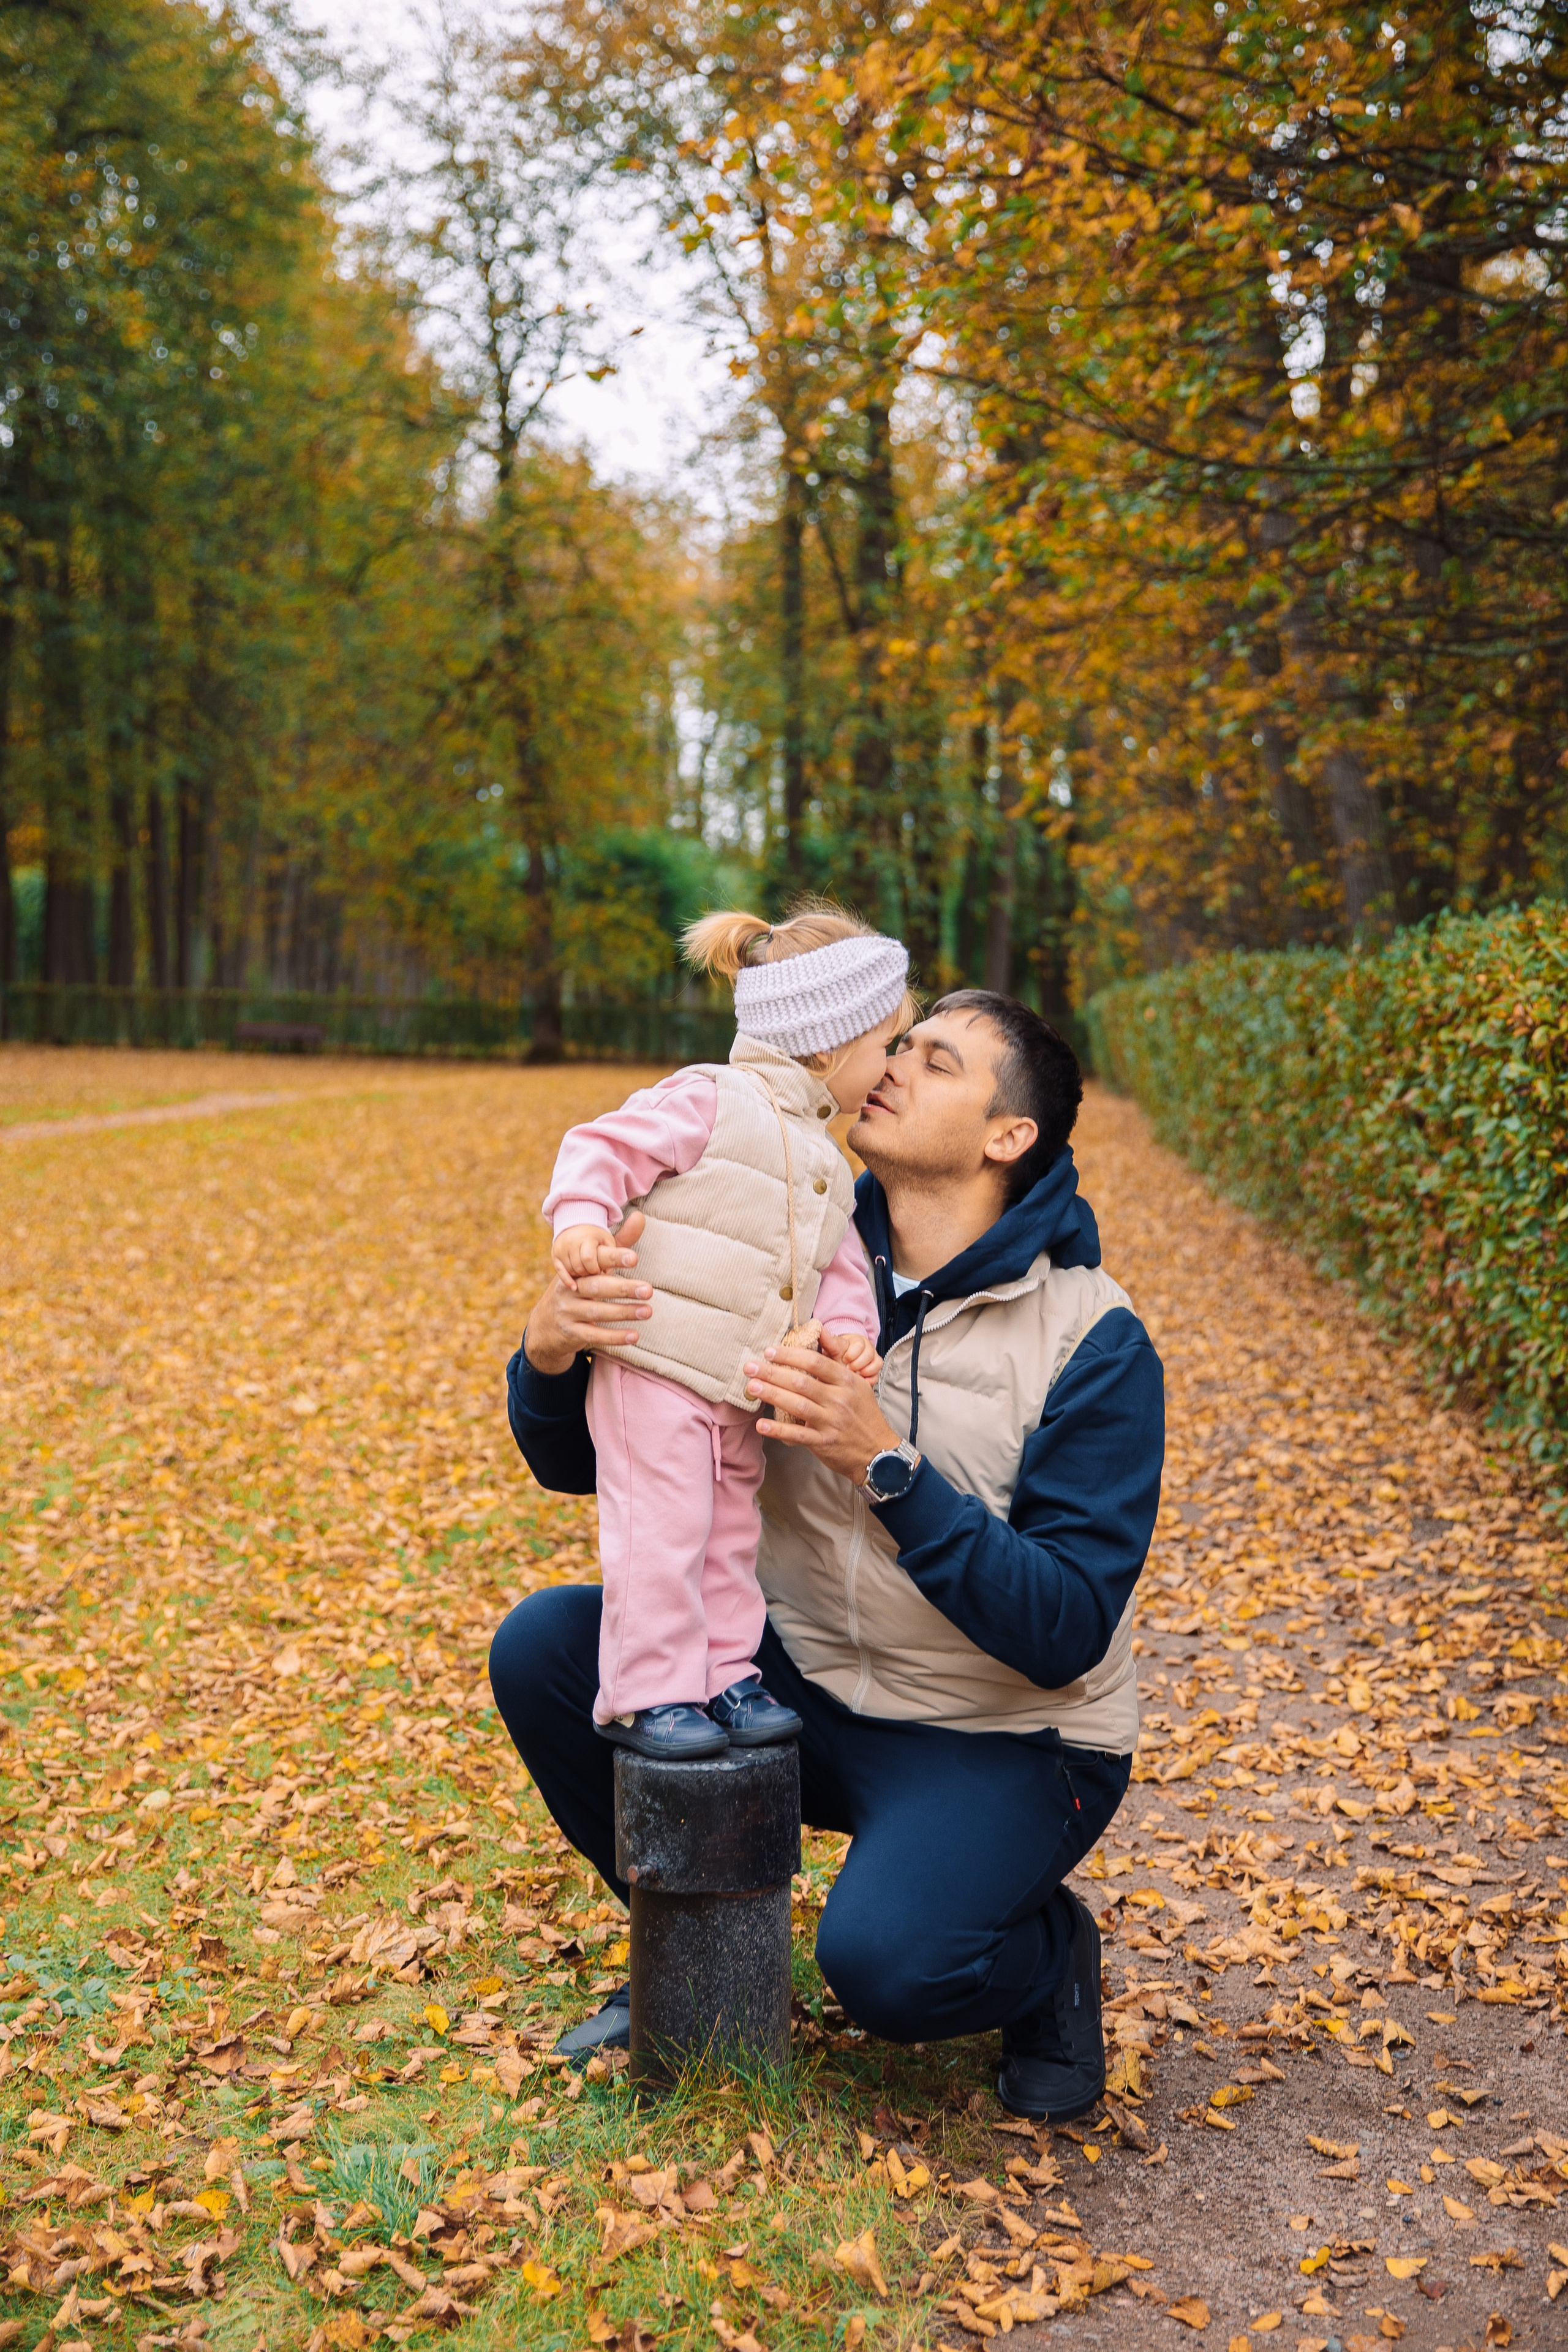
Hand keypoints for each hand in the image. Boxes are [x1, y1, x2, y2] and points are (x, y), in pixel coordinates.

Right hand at [525, 1210, 651, 1375]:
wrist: (544, 1325)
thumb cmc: (579, 1289)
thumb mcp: (593, 1268)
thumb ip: (618, 1245)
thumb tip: (641, 1216)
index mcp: (576, 1270)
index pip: (595, 1262)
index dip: (614, 1258)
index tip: (634, 1258)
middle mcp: (569, 1289)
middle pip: (597, 1287)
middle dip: (623, 1289)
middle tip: (648, 1290)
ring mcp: (568, 1312)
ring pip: (597, 1313)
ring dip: (623, 1313)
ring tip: (648, 1311)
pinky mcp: (571, 1333)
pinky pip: (594, 1335)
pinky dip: (614, 1337)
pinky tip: (634, 1336)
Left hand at [743, 1338, 901, 1484]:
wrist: (878, 1450)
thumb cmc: (863, 1414)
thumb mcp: (857, 1384)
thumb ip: (836, 1360)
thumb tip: (819, 1331)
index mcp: (847, 1381)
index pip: (815, 1363)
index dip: (790, 1355)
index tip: (770, 1351)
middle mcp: (839, 1400)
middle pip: (802, 1382)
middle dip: (773, 1373)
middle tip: (750, 1366)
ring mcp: (831, 1422)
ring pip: (797, 1405)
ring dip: (772, 1395)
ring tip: (752, 1386)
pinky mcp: (823, 1442)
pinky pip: (798, 1434)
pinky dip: (778, 1430)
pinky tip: (761, 1424)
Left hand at [823, 1328, 881, 1383]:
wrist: (841, 1365)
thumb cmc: (837, 1356)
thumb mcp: (832, 1349)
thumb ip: (827, 1340)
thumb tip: (819, 1329)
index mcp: (855, 1340)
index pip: (859, 1344)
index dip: (852, 1354)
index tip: (844, 1359)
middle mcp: (866, 1348)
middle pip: (869, 1353)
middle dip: (857, 1363)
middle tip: (847, 1369)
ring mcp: (872, 1358)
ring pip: (876, 1362)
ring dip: (864, 1370)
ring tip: (854, 1374)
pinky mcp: (875, 1370)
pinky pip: (878, 1373)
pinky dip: (870, 1378)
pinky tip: (862, 1380)